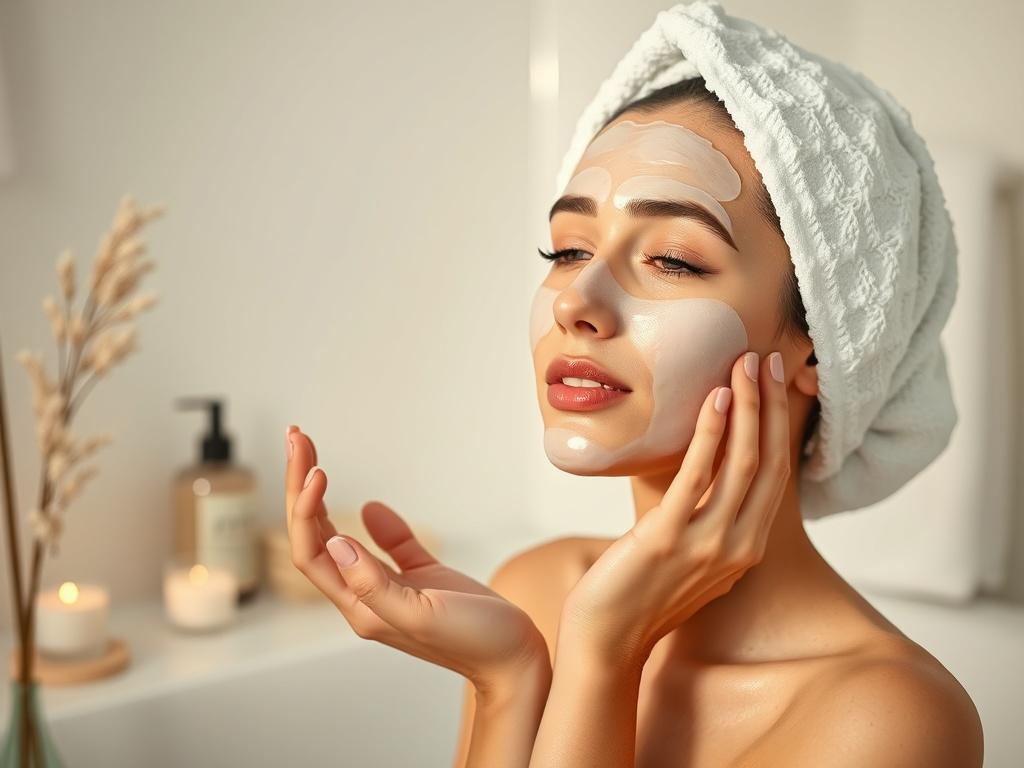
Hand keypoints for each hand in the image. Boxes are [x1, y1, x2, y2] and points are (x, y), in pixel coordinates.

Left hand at [284, 427, 547, 688]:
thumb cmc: (476, 642)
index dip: (306, 509)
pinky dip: (376, 520)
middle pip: (317, 535)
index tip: (318, 469)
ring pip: (341, 534)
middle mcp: (368, 594)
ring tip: (312, 453)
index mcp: (362, 607)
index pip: (313, 552)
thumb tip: (338, 542)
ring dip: (322, 495)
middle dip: (301, 486)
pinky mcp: (418, 578)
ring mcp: (391, 585)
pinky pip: (387, 545)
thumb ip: (376, 583)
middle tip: (297, 437)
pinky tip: (372, 505)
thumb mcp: (422, 616)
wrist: (516, 658)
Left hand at [559, 350, 790, 667]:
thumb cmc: (643, 592)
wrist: (607, 639)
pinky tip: (714, 399)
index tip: (775, 382)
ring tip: (744, 365)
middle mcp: (738, 546)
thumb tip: (708, 474)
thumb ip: (710, 520)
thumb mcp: (692, 556)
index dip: (779, 424)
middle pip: (767, 462)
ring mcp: (707, 544)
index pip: (774, 474)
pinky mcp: (667, 537)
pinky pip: (697, 476)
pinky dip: (711, 434)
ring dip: (747, 407)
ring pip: (742, 462)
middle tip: (768, 359)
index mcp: (746, 548)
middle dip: (771, 406)